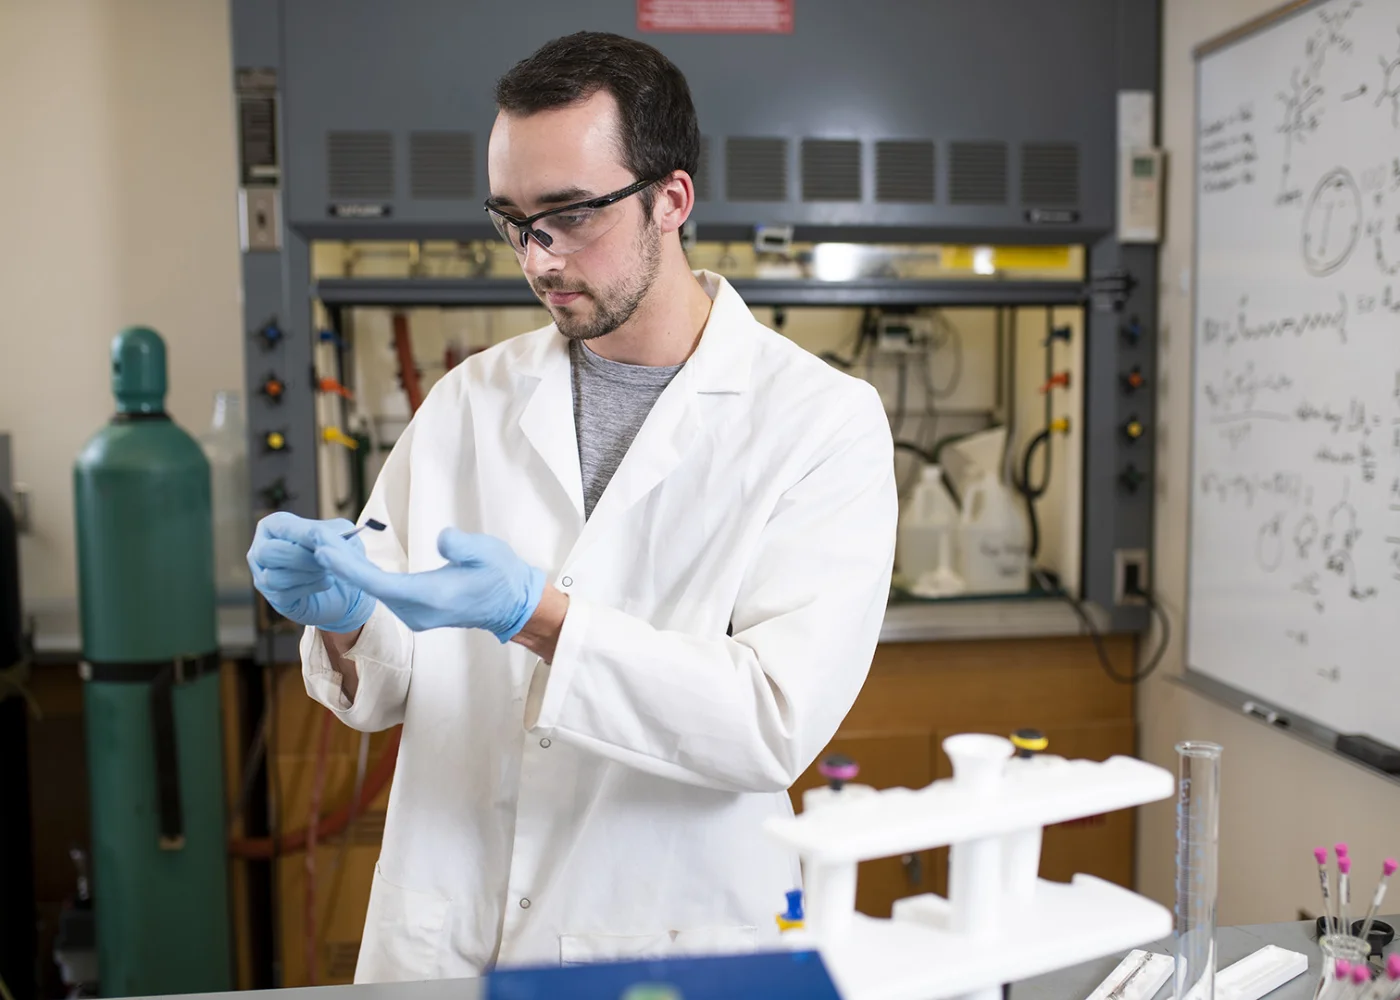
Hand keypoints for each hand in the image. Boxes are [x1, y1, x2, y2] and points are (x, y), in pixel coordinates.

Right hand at [246, 512, 376, 632]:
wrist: (350, 585)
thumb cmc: (338, 551)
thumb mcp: (338, 534)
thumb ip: (327, 532)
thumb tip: (320, 536)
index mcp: (273, 526)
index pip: (281, 527)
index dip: (305, 534)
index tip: (325, 538)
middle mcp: (261, 550)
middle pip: (268, 553)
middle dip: (301, 557)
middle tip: (325, 558)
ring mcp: (264, 577)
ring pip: (273, 577)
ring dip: (306, 574)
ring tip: (327, 570)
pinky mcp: (276, 598)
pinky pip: (283, 594)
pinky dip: (310, 587)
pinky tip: (327, 581)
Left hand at [314, 527, 545, 642]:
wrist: (513, 605)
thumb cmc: (502, 576)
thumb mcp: (488, 553)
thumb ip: (462, 546)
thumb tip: (442, 538)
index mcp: (431, 597)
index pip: (379, 584)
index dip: (350, 568)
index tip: (326, 551)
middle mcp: (418, 612)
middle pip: (372, 588)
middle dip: (344, 566)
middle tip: (318, 543)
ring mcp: (417, 616)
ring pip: (376, 593)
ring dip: (353, 573)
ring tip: (330, 550)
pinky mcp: (418, 613)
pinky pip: (386, 595)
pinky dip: (367, 579)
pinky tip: (355, 564)